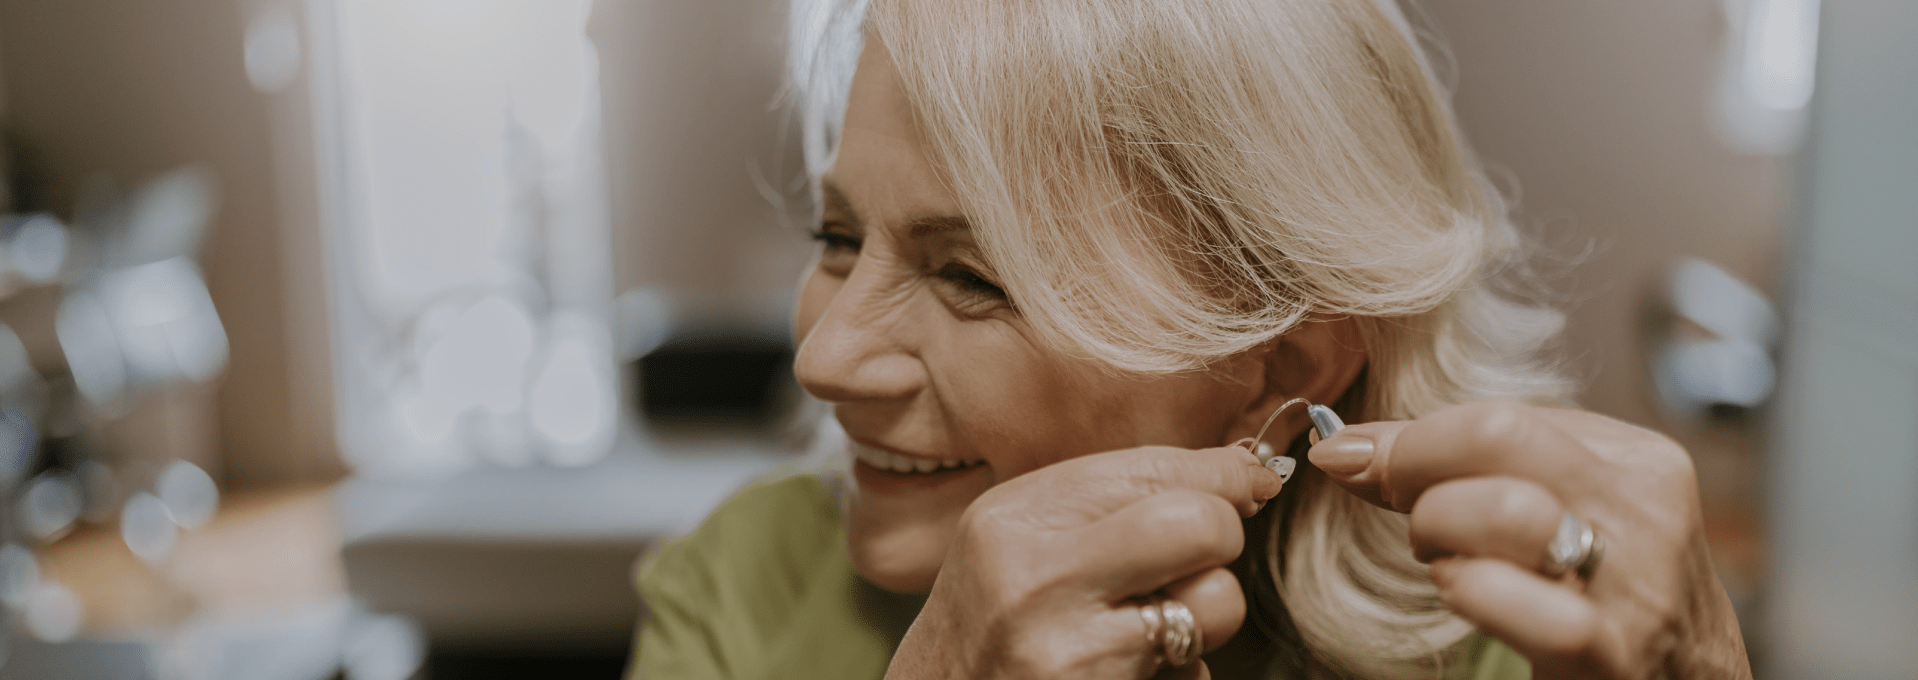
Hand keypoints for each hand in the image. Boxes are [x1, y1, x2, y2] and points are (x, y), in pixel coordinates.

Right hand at [887, 446, 1285, 679]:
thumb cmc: (990, 617)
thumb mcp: (1020, 534)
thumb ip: (1114, 494)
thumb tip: (1245, 471)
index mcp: (1017, 520)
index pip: (1161, 469)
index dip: (1223, 479)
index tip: (1241, 489)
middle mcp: (1039, 584)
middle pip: (1204, 526)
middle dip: (1220, 538)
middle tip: (1188, 559)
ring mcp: (1073, 658)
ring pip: (1217, 606)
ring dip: (1203, 615)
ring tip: (1145, 623)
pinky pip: (1196, 674)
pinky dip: (1178, 672)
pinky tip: (1121, 671)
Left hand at [1309, 400, 1750, 678]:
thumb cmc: (1605, 596)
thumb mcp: (1556, 511)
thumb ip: (1468, 471)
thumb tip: (1348, 446)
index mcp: (1634, 459)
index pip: (1498, 414)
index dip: (1412, 438)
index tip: (1358, 460)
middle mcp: (1644, 509)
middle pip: (1498, 436)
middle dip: (1414, 465)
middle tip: (1398, 507)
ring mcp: (1637, 582)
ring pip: (1508, 511)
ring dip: (1440, 532)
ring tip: (1441, 561)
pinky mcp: (1619, 653)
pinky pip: (1538, 611)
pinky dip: (1476, 593)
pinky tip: (1462, 593)